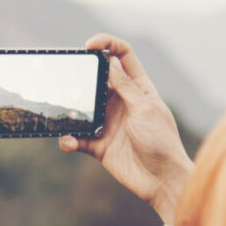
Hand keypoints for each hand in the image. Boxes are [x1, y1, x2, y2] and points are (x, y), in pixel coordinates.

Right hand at [59, 34, 192, 224]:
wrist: (162, 181)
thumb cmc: (162, 142)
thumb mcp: (145, 109)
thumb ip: (127, 86)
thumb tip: (111, 61)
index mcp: (138, 88)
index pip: (122, 57)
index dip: (107, 44)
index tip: (89, 46)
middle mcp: (121, 102)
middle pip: (96, 79)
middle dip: (80, 76)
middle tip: (67, 79)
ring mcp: (108, 123)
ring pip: (82, 108)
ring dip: (70, 110)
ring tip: (63, 113)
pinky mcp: (98, 144)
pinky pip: (77, 138)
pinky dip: (68, 139)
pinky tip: (68, 142)